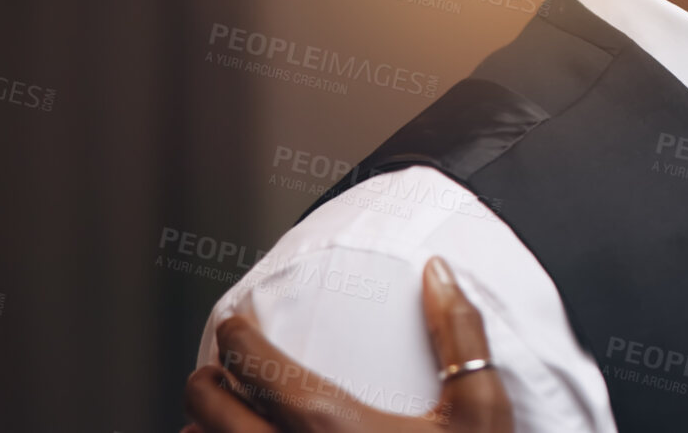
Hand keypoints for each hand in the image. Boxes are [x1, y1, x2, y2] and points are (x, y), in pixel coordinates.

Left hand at [183, 257, 513, 432]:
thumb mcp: (482, 412)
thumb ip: (459, 334)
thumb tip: (439, 270)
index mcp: (333, 426)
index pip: (256, 366)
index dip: (236, 337)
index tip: (234, 326)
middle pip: (209, 410)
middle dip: (205, 381)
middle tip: (217, 369)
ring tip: (212, 422)